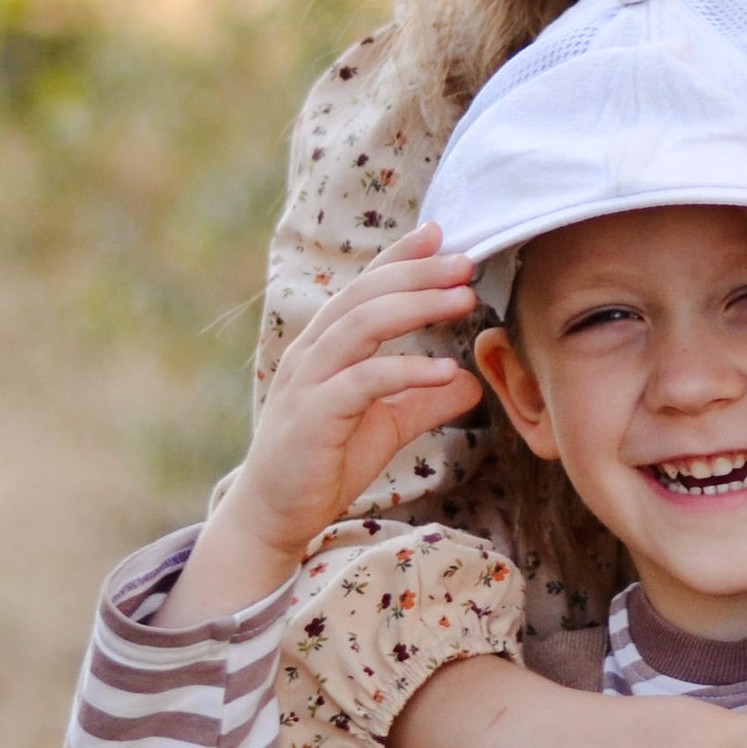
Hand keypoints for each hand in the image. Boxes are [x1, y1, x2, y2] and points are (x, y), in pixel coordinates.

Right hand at [160, 225, 480, 627]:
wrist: (276, 514)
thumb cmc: (324, 462)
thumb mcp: (385, 425)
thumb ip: (422, 400)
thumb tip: (470, 381)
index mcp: (326, 345)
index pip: (364, 287)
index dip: (399, 257)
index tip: (439, 233)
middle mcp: (313, 352)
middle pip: (366, 295)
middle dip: (417, 273)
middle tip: (465, 263)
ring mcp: (309, 382)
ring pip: (362, 326)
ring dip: (416, 307)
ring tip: (463, 300)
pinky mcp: (314, 416)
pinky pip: (363, 382)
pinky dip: (405, 370)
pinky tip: (443, 369)